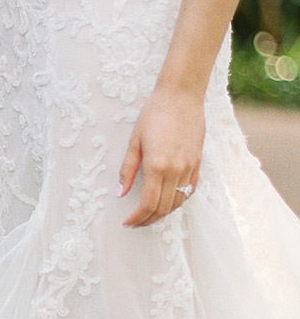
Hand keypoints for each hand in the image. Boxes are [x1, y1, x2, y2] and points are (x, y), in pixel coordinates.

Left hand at [117, 86, 204, 227]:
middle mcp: (176, 170)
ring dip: (163, 213)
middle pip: (164, 208)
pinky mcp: (198, 163)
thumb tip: (120, 193)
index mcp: (157, 166)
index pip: (149, 204)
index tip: (128, 222)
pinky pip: (190, 190)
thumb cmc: (154, 114)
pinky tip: (167, 201)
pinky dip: (178, 201)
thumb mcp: (134, 141)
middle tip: (136, 222)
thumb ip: (127, 170)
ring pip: (178, 202)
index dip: (138, 218)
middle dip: (148, 220)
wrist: (181, 96)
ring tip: (149, 214)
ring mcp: (190, 167)